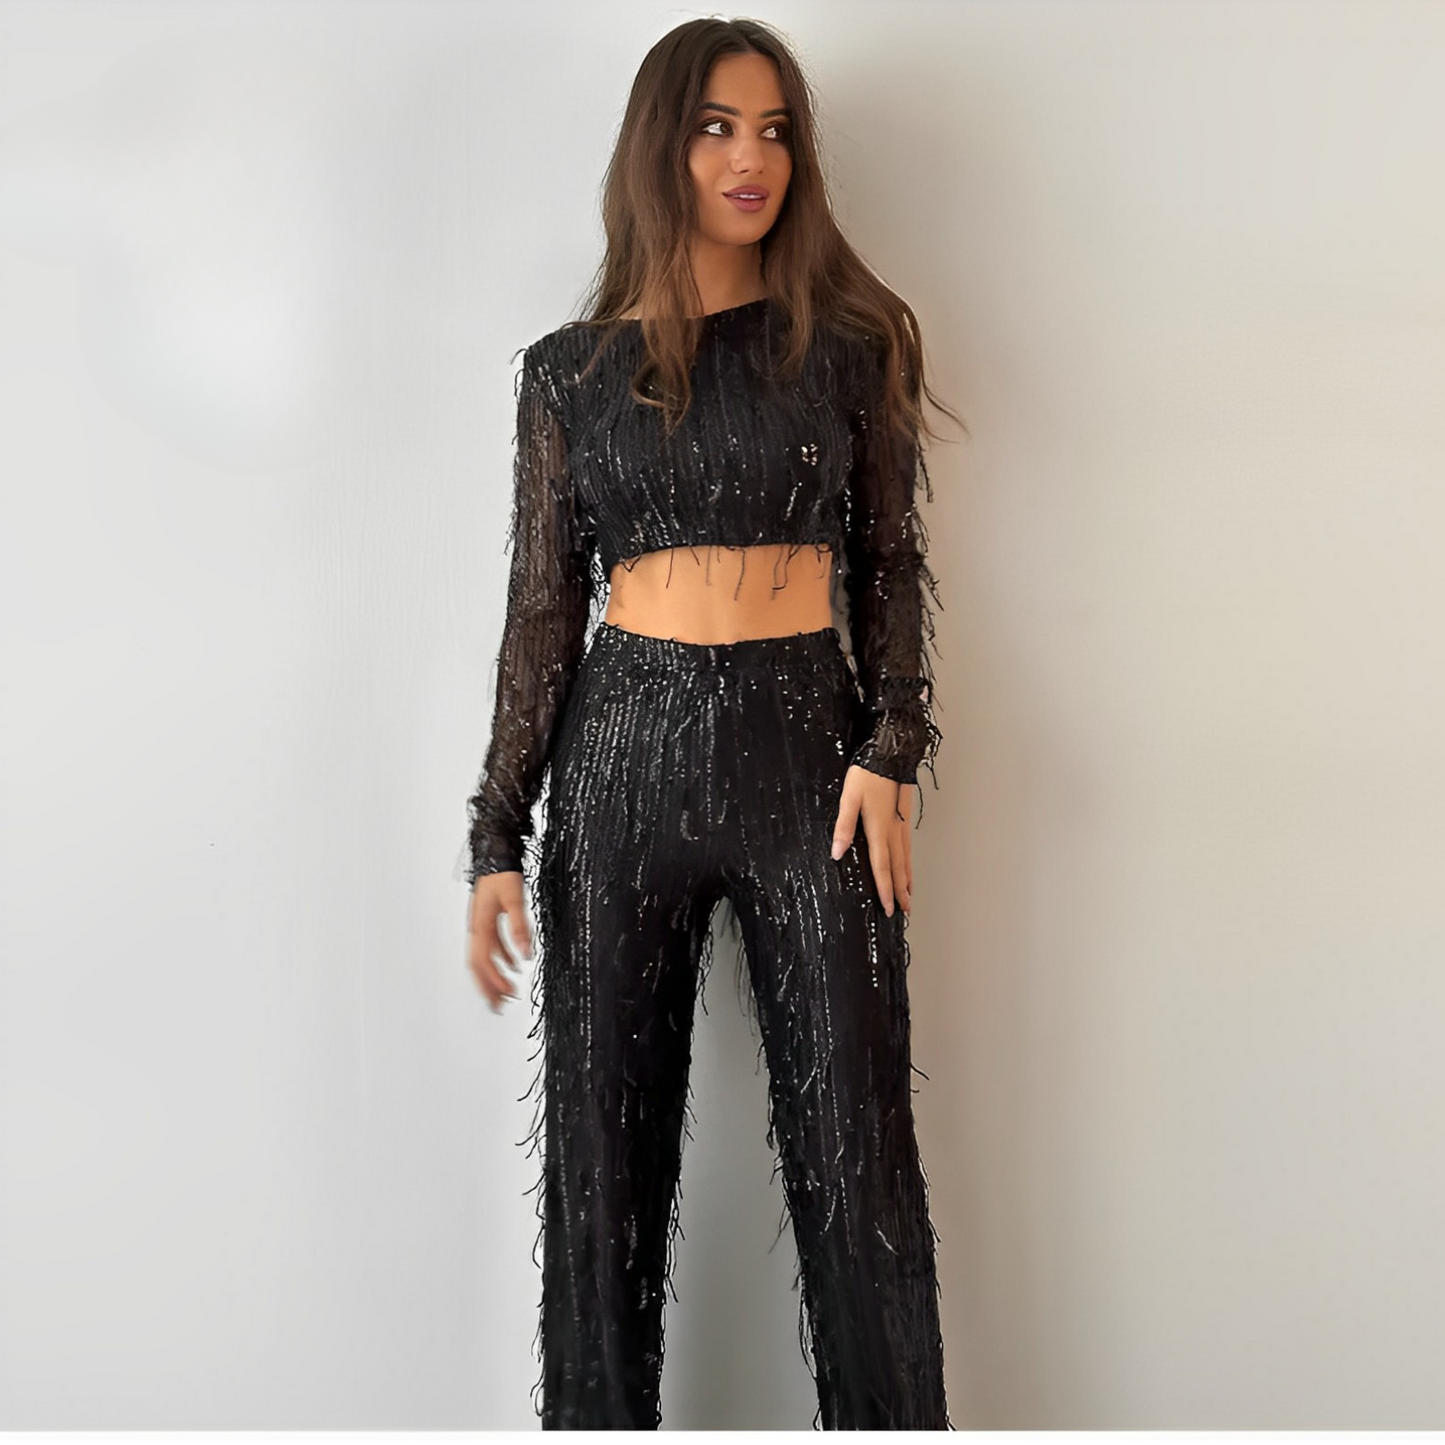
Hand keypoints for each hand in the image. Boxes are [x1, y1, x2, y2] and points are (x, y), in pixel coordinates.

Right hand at [468, 871, 531, 1011]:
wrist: (495, 851)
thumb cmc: (501, 872)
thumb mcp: (514, 900)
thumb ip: (520, 927)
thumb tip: (525, 956)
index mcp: (480, 926)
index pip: (484, 962)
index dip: (494, 981)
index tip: (508, 994)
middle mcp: (476, 928)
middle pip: (478, 966)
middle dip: (487, 988)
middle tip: (498, 1007)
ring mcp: (480, 925)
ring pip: (483, 958)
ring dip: (494, 976)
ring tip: (506, 993)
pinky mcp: (488, 920)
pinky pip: (492, 946)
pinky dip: (501, 959)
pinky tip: (514, 965)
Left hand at [830, 766, 913, 915]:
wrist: (891, 752)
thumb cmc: (868, 773)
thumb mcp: (849, 798)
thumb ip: (843, 826)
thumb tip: (837, 852)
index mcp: (879, 829)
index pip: (882, 867)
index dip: (885, 889)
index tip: (889, 908)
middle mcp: (893, 829)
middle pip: (898, 867)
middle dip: (901, 891)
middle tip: (905, 910)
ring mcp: (901, 823)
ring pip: (906, 857)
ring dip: (907, 878)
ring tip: (910, 893)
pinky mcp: (904, 815)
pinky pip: (908, 845)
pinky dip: (909, 860)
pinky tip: (908, 863)